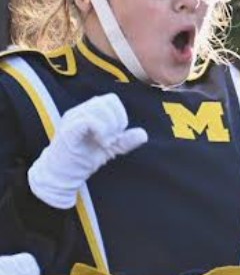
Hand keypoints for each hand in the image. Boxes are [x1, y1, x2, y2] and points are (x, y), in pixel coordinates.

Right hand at [28, 93, 148, 208]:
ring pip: (98, 108)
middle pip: (106, 101)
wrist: (61, 174)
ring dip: (109, 126)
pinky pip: (88, 120)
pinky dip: (101, 130)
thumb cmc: (82, 159)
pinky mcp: (68, 130)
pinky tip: (101, 143)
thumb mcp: (109, 149)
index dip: (120, 115)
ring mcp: (71, 120)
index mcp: (87, 112)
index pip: (111, 100)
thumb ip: (125, 141)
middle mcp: (78, 112)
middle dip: (116, 120)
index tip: (117, 133)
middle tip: (112, 139)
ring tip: (106, 142)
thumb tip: (143, 134)